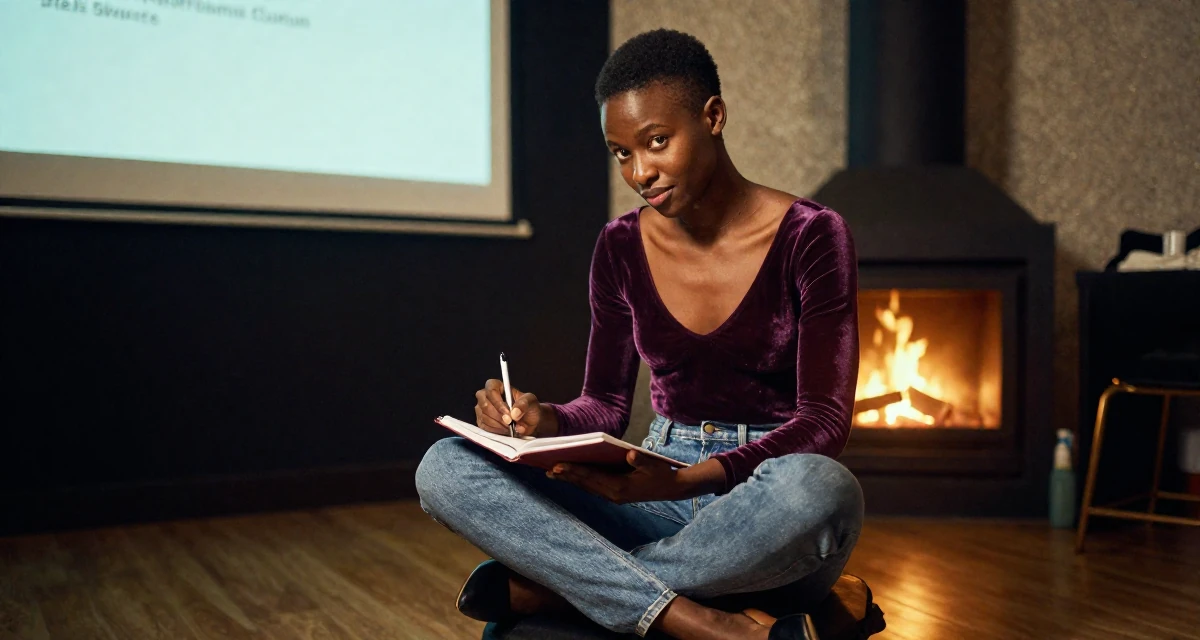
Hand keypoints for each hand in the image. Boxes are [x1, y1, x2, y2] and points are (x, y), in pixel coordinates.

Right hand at [475, 379, 542, 436]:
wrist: (529, 423)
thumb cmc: (528, 408)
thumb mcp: (531, 402)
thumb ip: (524, 405)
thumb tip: (514, 413)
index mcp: (497, 386)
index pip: (491, 389)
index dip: (498, 402)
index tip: (508, 413)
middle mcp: (486, 396)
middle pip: (485, 404)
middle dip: (499, 416)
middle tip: (511, 423)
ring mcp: (481, 409)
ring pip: (484, 417)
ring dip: (499, 424)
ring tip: (511, 427)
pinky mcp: (481, 421)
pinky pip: (484, 427)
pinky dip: (496, 430)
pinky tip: (505, 430)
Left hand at [546, 450, 686, 503]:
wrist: (672, 488)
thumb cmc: (662, 473)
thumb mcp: (654, 464)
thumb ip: (641, 459)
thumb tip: (630, 454)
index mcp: (621, 487)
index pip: (592, 477)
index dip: (574, 471)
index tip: (557, 465)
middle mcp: (614, 494)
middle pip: (585, 484)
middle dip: (567, 476)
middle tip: (547, 469)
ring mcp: (614, 496)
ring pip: (587, 487)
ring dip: (570, 480)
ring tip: (552, 473)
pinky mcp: (615, 495)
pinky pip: (593, 488)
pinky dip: (580, 481)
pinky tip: (571, 476)